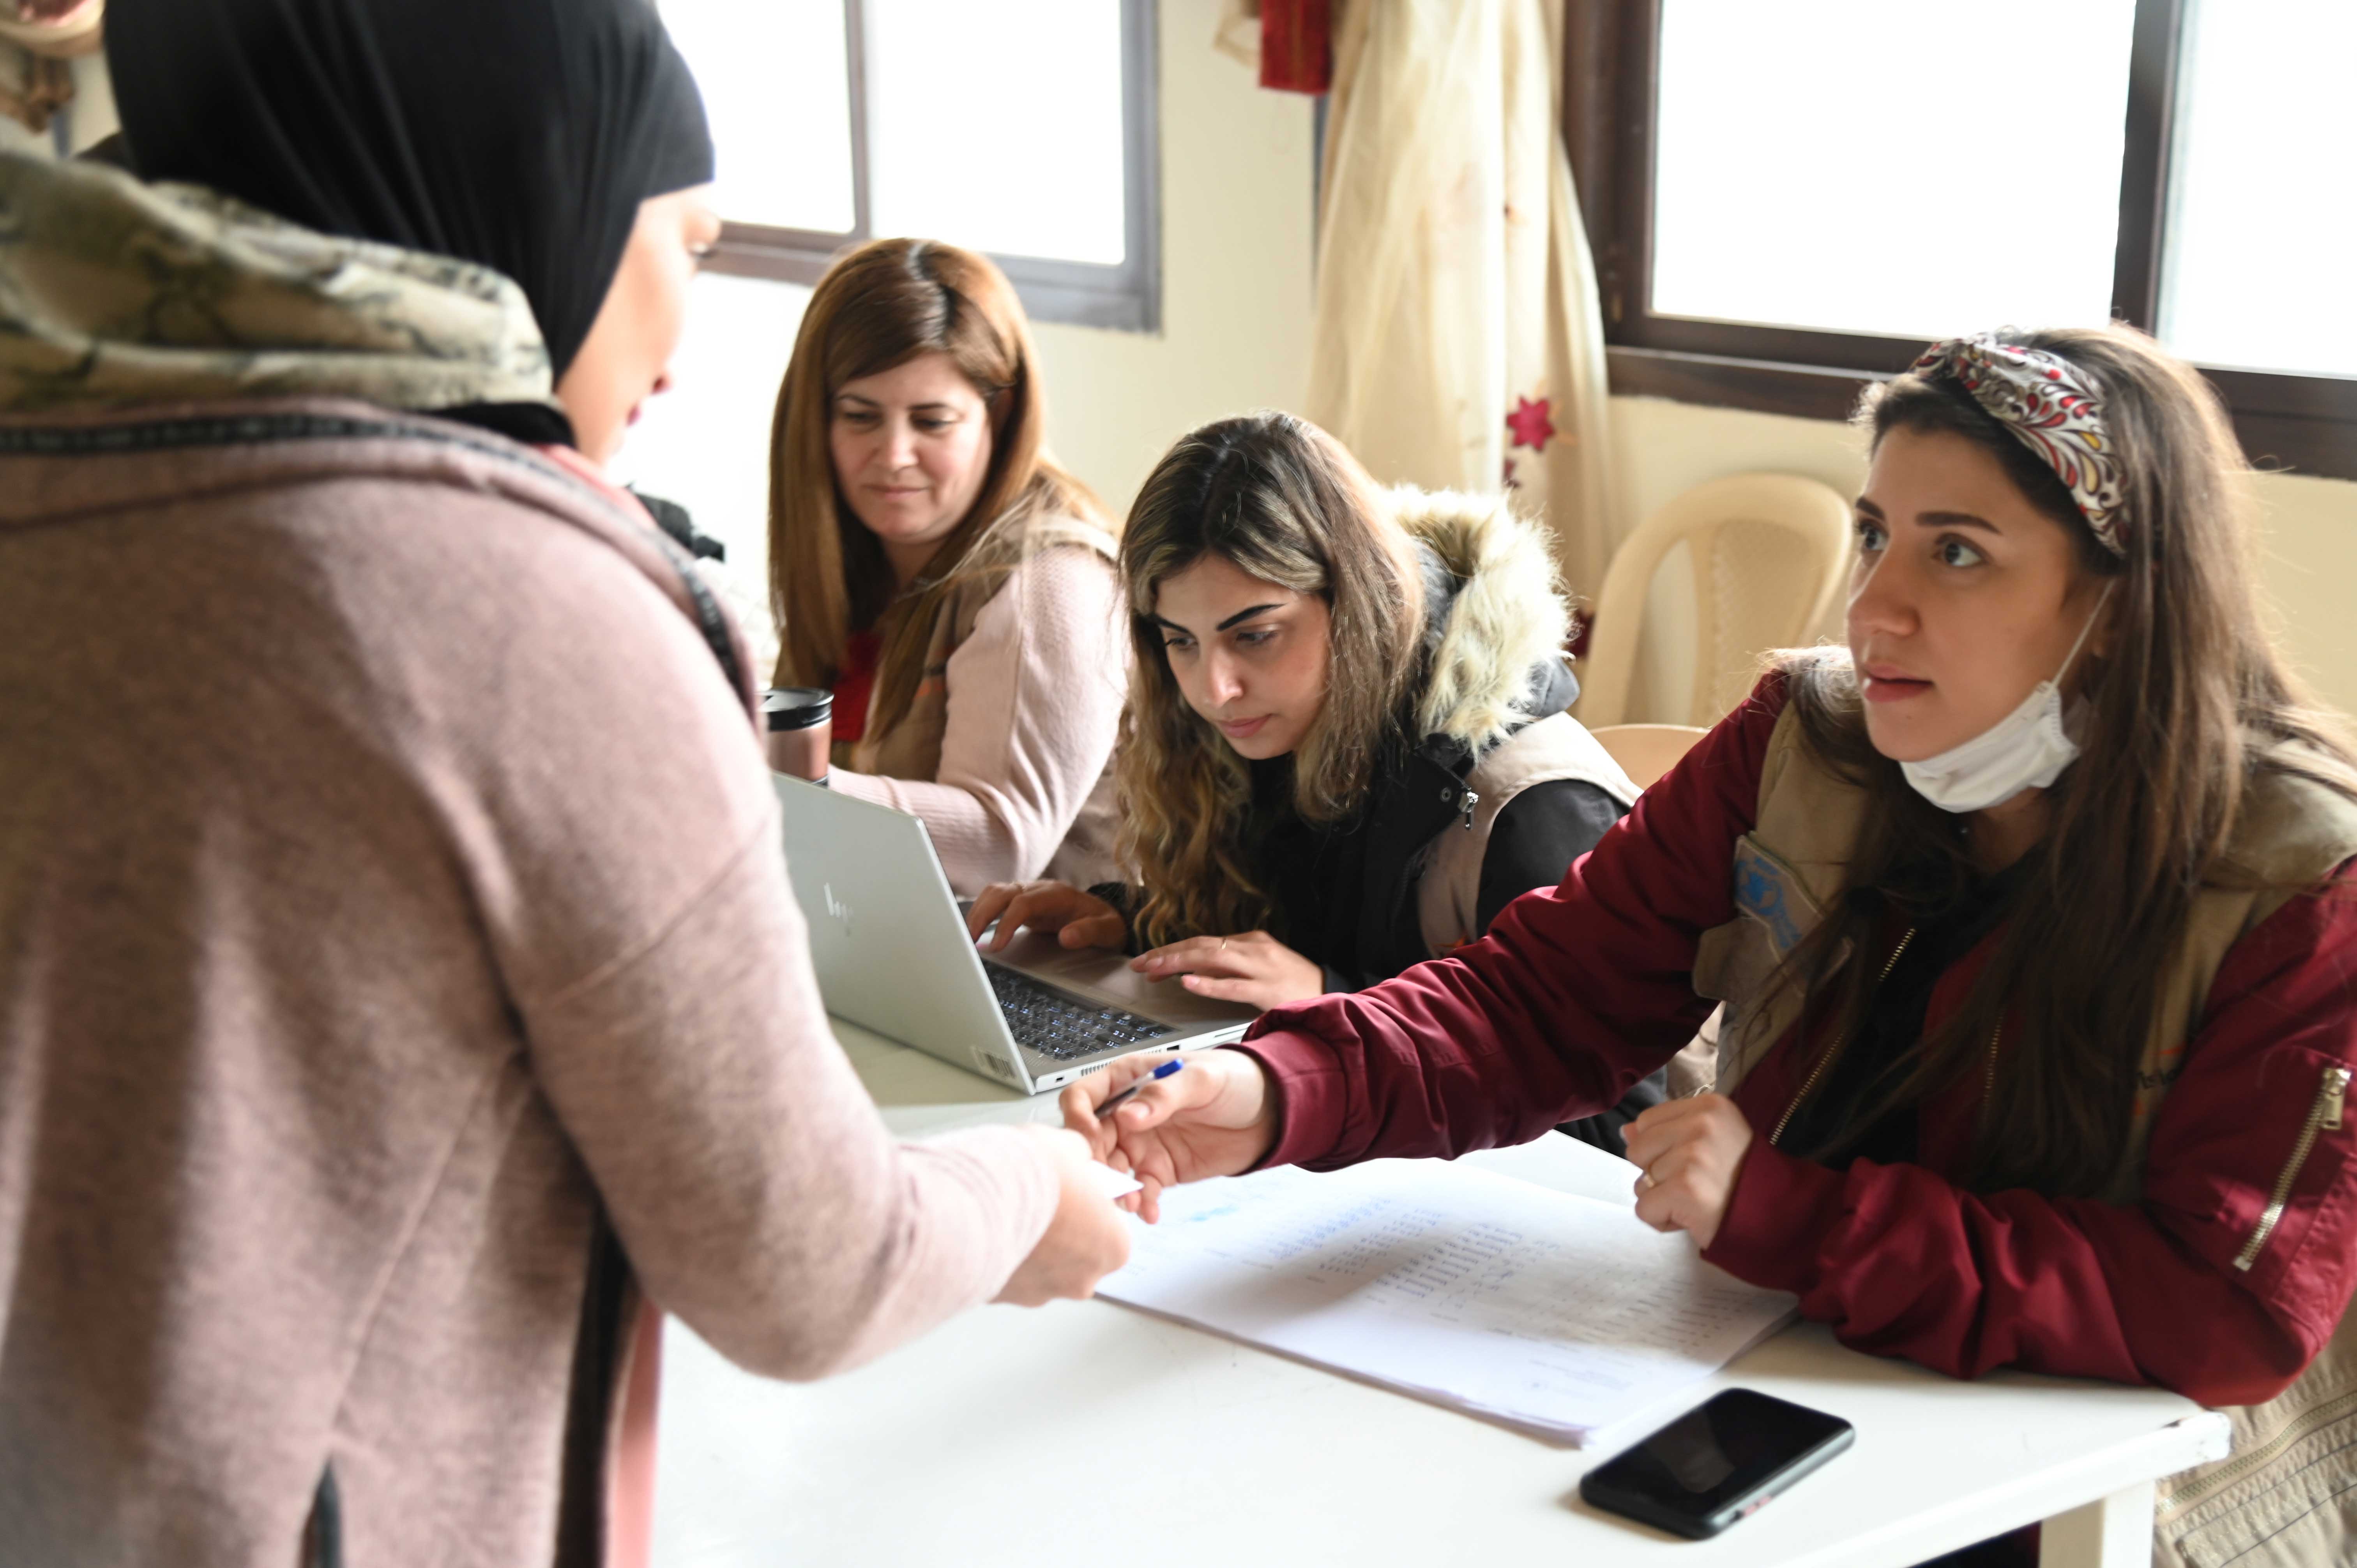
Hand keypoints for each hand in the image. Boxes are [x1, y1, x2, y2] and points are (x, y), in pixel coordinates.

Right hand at [966, 880, 1126, 952]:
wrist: (1106, 915)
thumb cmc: (1106, 922)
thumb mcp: (1107, 930)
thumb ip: (1089, 932)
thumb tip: (1066, 937)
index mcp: (1057, 894)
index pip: (1023, 903)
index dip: (1007, 922)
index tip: (997, 945)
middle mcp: (1039, 889)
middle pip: (1002, 891)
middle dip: (982, 913)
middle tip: (970, 940)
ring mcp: (1029, 894)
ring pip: (995, 893)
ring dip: (978, 912)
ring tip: (968, 937)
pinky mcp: (1022, 903)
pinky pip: (996, 901)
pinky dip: (982, 912)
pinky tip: (976, 931)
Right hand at [993, 1127, 1133, 1305]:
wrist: (970, 1202)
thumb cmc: (1028, 1179)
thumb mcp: (1068, 1146)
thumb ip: (1079, 1158)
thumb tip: (1074, 1157)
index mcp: (1113, 1247)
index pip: (1111, 1225)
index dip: (1088, 1202)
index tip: (1071, 1188)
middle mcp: (1082, 1279)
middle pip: (1078, 1250)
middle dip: (1061, 1228)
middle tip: (1037, 1198)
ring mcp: (1042, 1293)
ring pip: (1042, 1266)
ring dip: (1030, 1243)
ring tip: (1007, 1210)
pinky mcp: (1004, 1298)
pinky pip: (1009, 1273)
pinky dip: (1002, 1253)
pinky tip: (989, 1226)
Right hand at [1059, 1051, 1278, 1222]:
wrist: (1270, 1112)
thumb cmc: (1235, 1080)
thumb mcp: (1201, 1079)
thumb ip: (1163, 1096)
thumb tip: (1127, 1115)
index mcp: (1128, 1080)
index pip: (1084, 1096)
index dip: (1078, 1118)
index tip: (1089, 1139)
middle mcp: (1127, 1114)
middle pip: (1091, 1139)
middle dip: (1093, 1163)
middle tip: (1105, 1182)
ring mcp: (1141, 1144)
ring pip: (1111, 1170)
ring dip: (1115, 1189)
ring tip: (1131, 1203)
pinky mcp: (1159, 1170)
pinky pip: (1141, 1190)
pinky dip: (1142, 1203)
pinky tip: (1151, 1212)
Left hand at [1130, 931, 1324, 1011]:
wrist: (1332, 994)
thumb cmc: (1294, 985)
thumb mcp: (1260, 968)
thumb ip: (1232, 968)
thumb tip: (1195, 970)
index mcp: (1250, 942)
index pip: (1203, 943)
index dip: (1173, 951)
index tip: (1148, 962)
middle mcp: (1253, 949)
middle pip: (1202, 946)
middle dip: (1167, 955)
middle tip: (1139, 965)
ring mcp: (1261, 967)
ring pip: (1212, 959)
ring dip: (1178, 963)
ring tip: (1152, 969)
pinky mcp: (1268, 989)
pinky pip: (1232, 986)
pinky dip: (1208, 983)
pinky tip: (1188, 982)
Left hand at [1621, 1094, 1754, 1250]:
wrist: (1780, 1217)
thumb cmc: (1742, 1179)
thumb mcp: (1711, 1141)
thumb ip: (1667, 1131)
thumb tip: (1626, 1130)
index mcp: (1708, 1106)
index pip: (1647, 1122)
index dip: (1661, 1149)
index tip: (1694, 1162)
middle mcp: (1701, 1125)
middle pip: (1638, 1150)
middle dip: (1658, 1174)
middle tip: (1696, 1184)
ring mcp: (1693, 1156)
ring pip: (1641, 1182)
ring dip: (1662, 1200)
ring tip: (1697, 1200)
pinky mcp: (1685, 1189)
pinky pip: (1644, 1209)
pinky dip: (1662, 1221)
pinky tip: (1691, 1218)